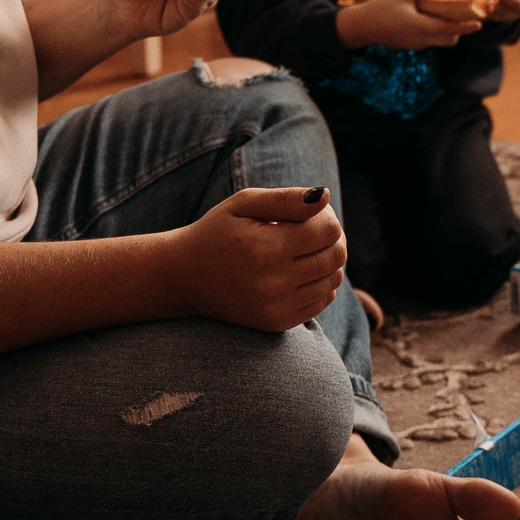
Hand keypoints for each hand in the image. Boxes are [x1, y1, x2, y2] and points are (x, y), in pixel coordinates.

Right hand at [174, 184, 347, 330]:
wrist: (184, 277)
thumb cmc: (217, 233)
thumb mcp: (243, 204)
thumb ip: (286, 198)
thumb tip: (325, 196)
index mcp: (266, 249)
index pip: (329, 231)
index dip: (327, 217)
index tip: (311, 215)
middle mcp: (273, 283)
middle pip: (335, 256)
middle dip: (332, 239)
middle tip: (313, 231)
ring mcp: (276, 308)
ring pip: (333, 280)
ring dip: (328, 262)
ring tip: (305, 250)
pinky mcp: (276, 323)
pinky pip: (321, 301)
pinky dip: (320, 284)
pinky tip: (300, 271)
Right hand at [337, 0, 484, 49]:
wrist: (362, 27)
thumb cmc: (380, 9)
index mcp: (419, 26)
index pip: (449, 29)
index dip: (465, 27)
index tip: (479, 23)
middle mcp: (421, 39)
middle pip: (450, 39)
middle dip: (460, 29)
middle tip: (467, 13)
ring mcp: (417, 44)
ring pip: (441, 40)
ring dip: (449, 30)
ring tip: (452, 12)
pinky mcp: (412, 44)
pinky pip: (431, 40)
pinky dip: (438, 30)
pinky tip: (435, 16)